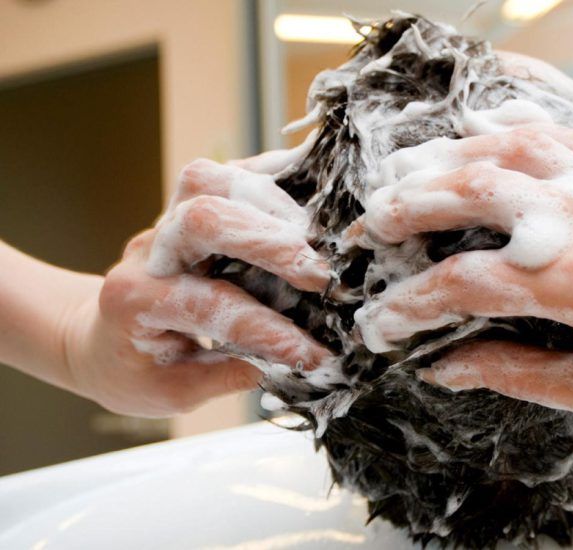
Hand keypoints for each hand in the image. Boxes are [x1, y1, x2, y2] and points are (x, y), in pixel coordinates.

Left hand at [63, 154, 331, 416]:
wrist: (99, 337)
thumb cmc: (131, 370)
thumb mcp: (167, 394)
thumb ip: (220, 379)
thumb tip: (280, 364)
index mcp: (136, 301)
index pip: (212, 306)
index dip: (268, 331)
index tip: (313, 354)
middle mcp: (149, 251)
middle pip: (203, 219)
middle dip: (269, 244)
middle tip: (318, 276)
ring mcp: (166, 220)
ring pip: (209, 181)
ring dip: (269, 203)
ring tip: (313, 236)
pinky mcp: (186, 205)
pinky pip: (225, 173)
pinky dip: (267, 175)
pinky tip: (304, 184)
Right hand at [348, 122, 572, 429]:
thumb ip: (514, 373)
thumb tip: (445, 367)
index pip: (465, 283)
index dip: (411, 304)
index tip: (379, 323)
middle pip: (471, 191)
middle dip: (407, 206)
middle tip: (368, 226)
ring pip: (507, 149)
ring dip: (446, 157)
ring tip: (404, 174)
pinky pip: (559, 130)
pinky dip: (512, 121)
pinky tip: (480, 125)